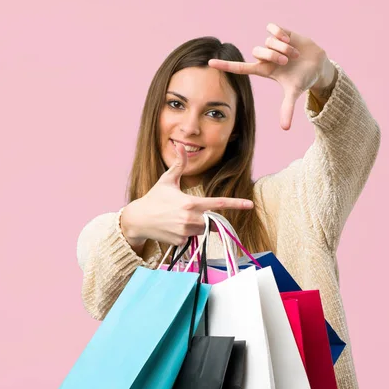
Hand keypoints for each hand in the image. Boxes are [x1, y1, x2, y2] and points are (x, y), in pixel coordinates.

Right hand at [121, 141, 253, 248]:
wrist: (138, 220)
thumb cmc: (153, 198)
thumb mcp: (167, 180)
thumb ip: (178, 164)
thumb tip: (181, 146)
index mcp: (191, 203)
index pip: (218, 203)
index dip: (236, 204)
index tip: (250, 204)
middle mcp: (190, 219)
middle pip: (211, 221)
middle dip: (205, 218)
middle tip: (187, 213)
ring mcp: (186, 232)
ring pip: (201, 231)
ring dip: (195, 226)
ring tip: (177, 220)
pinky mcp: (180, 242)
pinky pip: (191, 239)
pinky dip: (185, 235)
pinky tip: (172, 229)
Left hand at [208, 23, 335, 130]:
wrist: (317, 65)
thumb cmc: (302, 80)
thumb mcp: (294, 93)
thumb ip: (287, 109)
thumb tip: (285, 129)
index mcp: (264, 71)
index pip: (240, 68)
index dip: (225, 66)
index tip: (210, 63)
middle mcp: (265, 57)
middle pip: (258, 52)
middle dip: (274, 57)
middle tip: (287, 62)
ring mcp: (272, 45)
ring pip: (268, 42)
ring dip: (283, 48)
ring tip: (294, 54)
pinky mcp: (280, 33)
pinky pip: (273, 29)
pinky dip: (281, 34)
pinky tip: (289, 39)